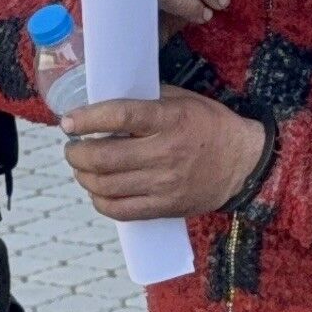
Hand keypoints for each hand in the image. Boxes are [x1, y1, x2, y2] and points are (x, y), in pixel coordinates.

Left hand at [60, 91, 268, 220]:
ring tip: (82, 167)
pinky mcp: (165, 207)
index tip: (68, 122)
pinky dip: (100, 201)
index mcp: (170, 119)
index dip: (87, 119)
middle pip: (104, 158)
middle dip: (76, 153)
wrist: (242, 163)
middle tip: (72, 147)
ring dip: (83, 176)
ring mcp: (165, 184)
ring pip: (106, 186)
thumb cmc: (209, 126)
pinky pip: (120, 210)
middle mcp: (166, 153)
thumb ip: (146, 100)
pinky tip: (98, 190)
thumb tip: (103, 100)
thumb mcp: (182, 100)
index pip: (120, 116)